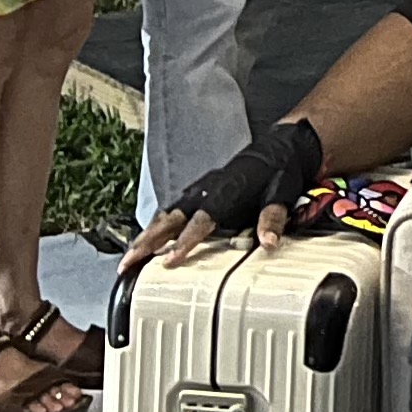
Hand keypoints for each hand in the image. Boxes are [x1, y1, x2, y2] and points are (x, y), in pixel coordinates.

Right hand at [119, 119, 324, 279]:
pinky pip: (171, 211)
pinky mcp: (198, 192)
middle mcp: (207, 189)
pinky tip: (147, 242)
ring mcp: (199, 190)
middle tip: (127, 264)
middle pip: (170, 218)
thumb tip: (268, 243)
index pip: (201, 220)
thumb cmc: (279, 171)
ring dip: (146, 237)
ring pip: (166, 215)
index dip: (185, 242)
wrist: (279, 147)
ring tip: (128, 260)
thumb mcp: (283, 192)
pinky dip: (156, 227)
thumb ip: (273, 218)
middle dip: (147, 242)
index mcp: (226, 190)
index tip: (169, 261)